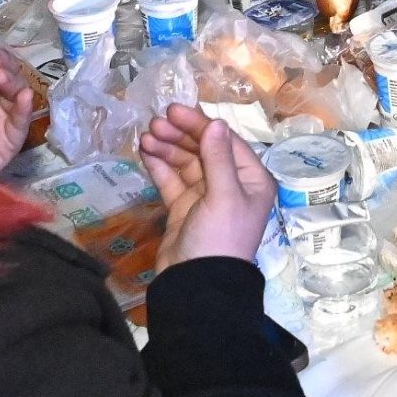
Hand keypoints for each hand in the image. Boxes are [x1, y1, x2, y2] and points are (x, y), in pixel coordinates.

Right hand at [140, 104, 276, 266]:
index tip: (175, 111)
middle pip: (204, 149)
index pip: (226, 141)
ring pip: (186, 162)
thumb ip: (218, 158)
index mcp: (251, 180)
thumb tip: (216, 122)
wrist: (196, 285)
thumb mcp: (224, 196)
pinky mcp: (183, 208)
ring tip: (146, 136)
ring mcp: (205, 196)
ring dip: (167, 147)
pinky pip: (172, 179)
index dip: (200, 124)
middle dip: (180, 134)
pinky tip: (145, 152)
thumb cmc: (220, 238)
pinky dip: (159, 165)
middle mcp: (231, 184)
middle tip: (155, 122)